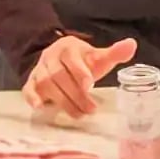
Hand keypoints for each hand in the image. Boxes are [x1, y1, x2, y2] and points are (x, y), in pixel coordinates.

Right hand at [22, 35, 136, 118]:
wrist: (57, 60)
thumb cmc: (81, 62)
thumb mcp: (97, 57)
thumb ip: (114, 53)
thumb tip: (132, 44)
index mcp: (68, 47)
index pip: (72, 58)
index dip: (80, 72)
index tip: (90, 85)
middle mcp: (50, 57)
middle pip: (59, 75)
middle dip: (75, 94)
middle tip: (90, 109)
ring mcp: (38, 70)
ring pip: (46, 84)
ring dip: (62, 101)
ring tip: (78, 114)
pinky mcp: (30, 82)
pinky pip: (28, 89)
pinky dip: (32, 97)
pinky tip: (40, 107)